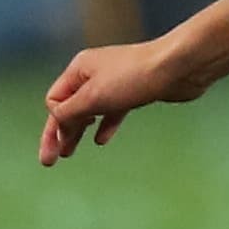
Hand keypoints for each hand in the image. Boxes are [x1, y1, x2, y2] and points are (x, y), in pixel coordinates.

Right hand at [38, 39, 206, 165]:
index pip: (55, 100)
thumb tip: (56, 122)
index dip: (57, 121)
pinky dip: (105, 125)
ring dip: (79, 131)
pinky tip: (101, 140)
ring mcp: (116, 82)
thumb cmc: (135, 78)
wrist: (179, 67)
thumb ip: (69, 112)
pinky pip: (113, 110)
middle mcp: (94, 73)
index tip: (67, 136)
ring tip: (69, 153)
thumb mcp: (93, 97)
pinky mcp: (136, 91)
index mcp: (80, 68)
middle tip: (49, 161)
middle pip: (69, 107)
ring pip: (90, 111)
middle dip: (59, 133)